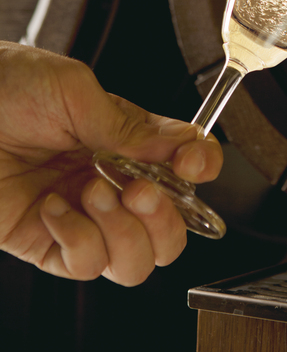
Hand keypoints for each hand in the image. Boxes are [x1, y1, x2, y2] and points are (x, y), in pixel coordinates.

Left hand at [0, 42, 222, 285]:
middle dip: (166, 219)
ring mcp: (82, 217)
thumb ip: (132, 126)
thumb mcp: (75, 91)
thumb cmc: (4, 85)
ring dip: (124, 233)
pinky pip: (86, 266)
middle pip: (170, 231)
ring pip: (136, 262)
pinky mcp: (46, 244)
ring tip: (92, 195)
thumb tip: (183, 149)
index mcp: (126, 140)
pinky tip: (53, 208)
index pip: (184, 166)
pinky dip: (79, 240)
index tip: (193, 167)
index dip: (200, 171)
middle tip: (139, 192)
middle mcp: (111, 182)